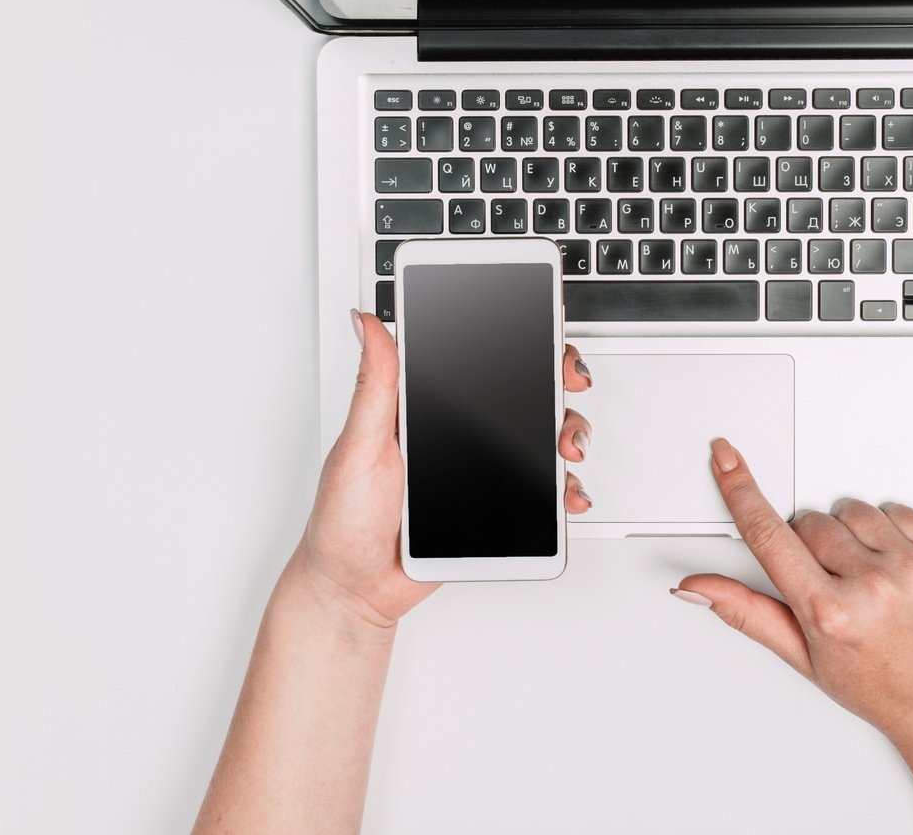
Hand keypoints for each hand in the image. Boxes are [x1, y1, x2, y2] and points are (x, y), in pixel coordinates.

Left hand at [291, 310, 594, 632]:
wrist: (355, 590)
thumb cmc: (344, 519)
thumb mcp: (359, 445)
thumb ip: (374, 384)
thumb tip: (366, 324)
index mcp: (423, 407)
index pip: (478, 360)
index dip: (516, 340)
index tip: (541, 333)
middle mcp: (456, 434)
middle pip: (522, 393)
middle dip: (557, 381)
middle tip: (568, 384)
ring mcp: (480, 470)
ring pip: (540, 438)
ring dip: (567, 433)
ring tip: (566, 448)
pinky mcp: (495, 507)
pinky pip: (540, 493)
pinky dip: (564, 490)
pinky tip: (566, 493)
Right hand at [672, 440, 912, 755]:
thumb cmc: (879, 687)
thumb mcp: (803, 656)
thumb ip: (746, 611)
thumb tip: (696, 589)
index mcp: (829, 613)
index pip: (768, 535)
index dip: (740, 490)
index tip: (726, 458)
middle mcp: (872, 587)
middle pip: (811, 522)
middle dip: (810, 545)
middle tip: (831, 584)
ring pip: (852, 510)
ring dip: (850, 535)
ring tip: (867, 579)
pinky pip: (899, 510)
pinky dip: (890, 531)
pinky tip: (894, 567)